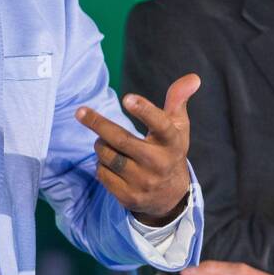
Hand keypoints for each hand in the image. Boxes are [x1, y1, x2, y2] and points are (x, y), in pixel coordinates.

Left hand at [75, 74, 199, 224]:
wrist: (169, 196)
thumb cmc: (170, 151)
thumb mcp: (178, 127)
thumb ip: (178, 100)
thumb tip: (193, 77)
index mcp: (172, 142)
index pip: (161, 125)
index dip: (144, 111)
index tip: (126, 98)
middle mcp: (159, 163)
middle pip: (122, 140)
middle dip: (98, 124)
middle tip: (80, 112)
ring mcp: (143, 182)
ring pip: (108, 156)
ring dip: (100, 145)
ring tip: (105, 142)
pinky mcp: (129, 197)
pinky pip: (102, 174)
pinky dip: (100, 164)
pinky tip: (108, 162)